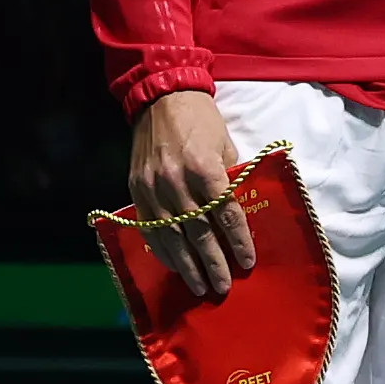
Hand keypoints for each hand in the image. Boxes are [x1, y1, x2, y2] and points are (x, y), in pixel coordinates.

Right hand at [124, 88, 253, 296]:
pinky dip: (163, 251)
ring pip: (172, 237)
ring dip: (187, 265)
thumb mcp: (225, 146)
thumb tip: (236, 216)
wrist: (161, 96)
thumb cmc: (202, 120)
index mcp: (205, 168)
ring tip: (200, 287)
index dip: (238, 241)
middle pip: (199, 233)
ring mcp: (154, 188)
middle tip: (223, 287)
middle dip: (213, 263)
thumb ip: (229, 180)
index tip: (247, 263)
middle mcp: (177, 182)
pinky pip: (150, 228)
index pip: (226, 214)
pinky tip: (174, 266)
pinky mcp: (137, 190)